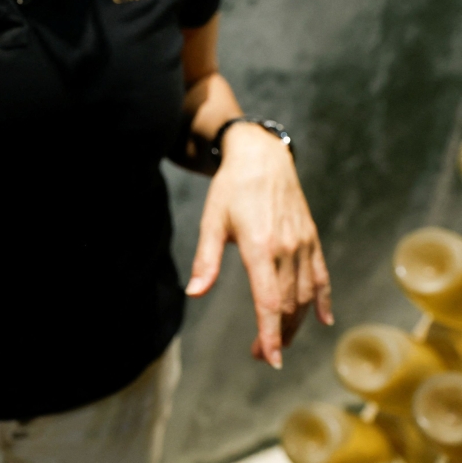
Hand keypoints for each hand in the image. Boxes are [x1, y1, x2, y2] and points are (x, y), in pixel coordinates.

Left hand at [185, 123, 332, 368]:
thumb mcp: (211, 221)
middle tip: (263, 355)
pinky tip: (321, 320)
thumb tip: (193, 293)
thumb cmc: (231, 188)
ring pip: (305, 295)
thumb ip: (205, 261)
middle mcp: (287, 249)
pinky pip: (321, 276)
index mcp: (260, 247)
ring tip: (279, 342)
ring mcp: (303, 244)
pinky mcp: (312, 239)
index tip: (270, 359)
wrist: (262, 157)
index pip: (268, 301)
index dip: (269, 334)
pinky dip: (322, 300)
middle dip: (277, 335)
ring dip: (294, 323)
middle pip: (288, 304)